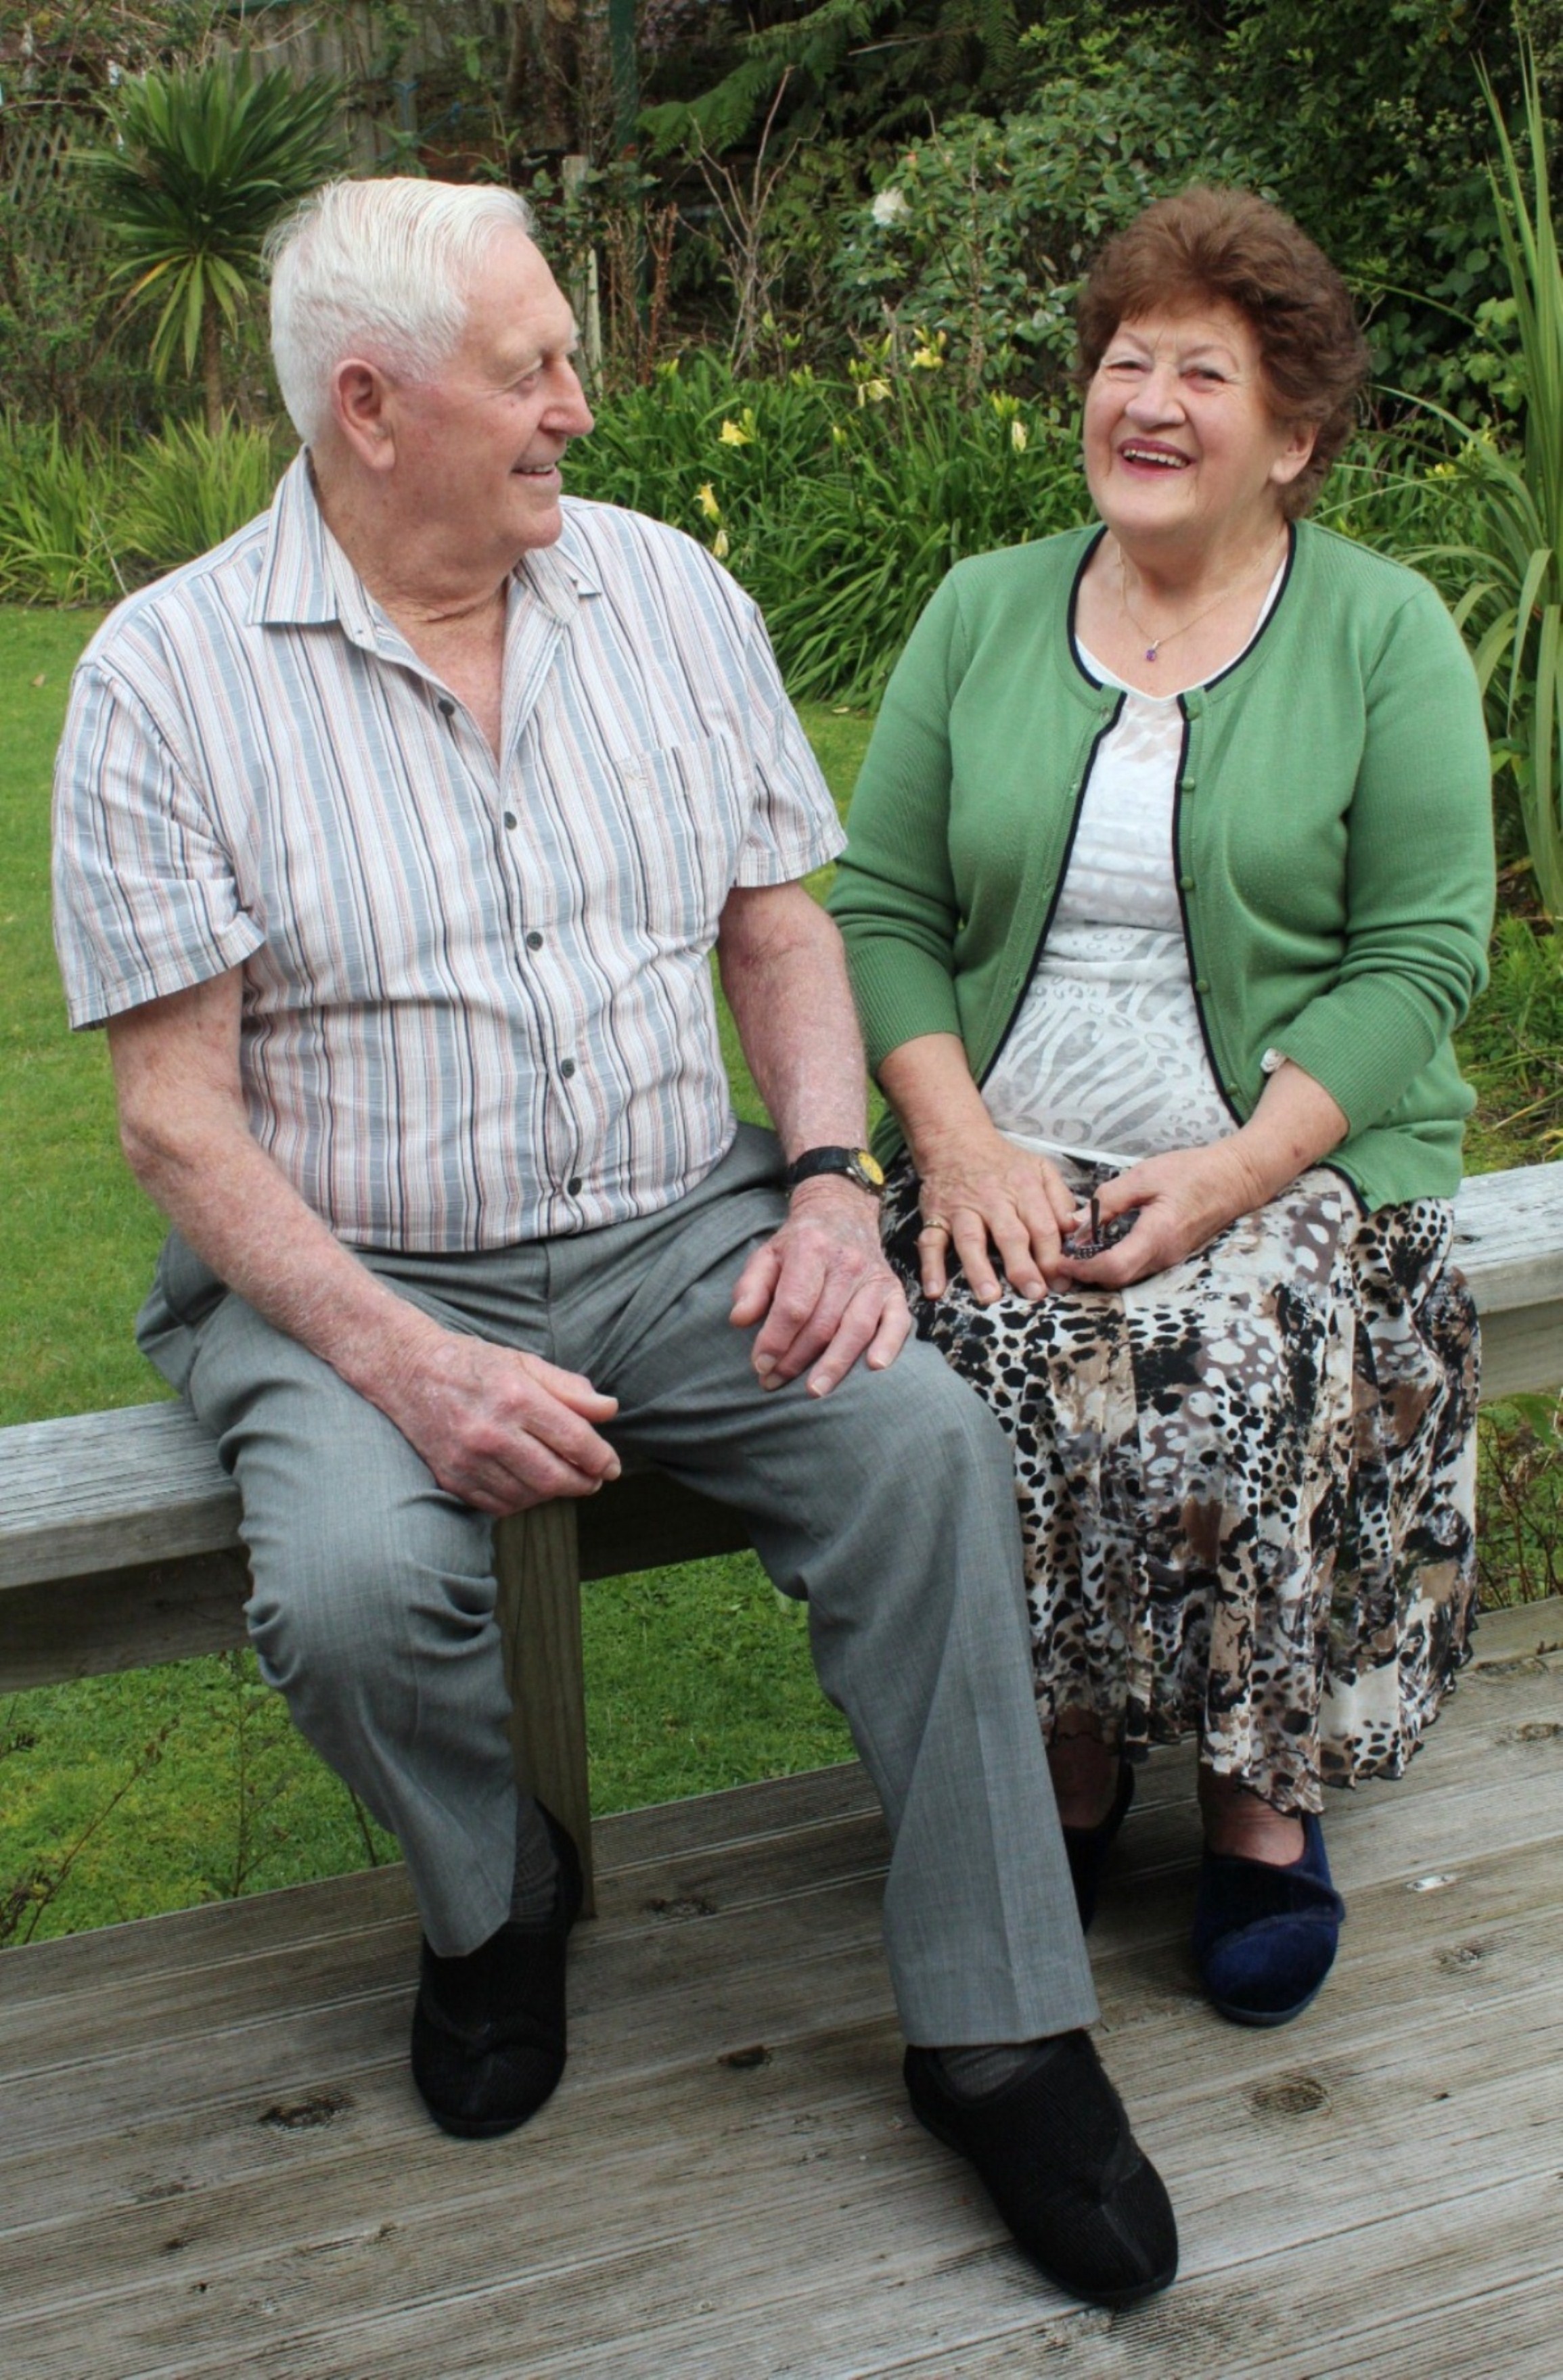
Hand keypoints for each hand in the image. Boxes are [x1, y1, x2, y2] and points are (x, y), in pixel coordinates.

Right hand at [376, 1322, 620, 1515]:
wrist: (406, 1371)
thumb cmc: (473, 1364)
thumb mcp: (524, 1363)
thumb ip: (569, 1389)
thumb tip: (610, 1410)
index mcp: (516, 1397)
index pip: (575, 1441)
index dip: (601, 1459)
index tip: (612, 1467)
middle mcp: (491, 1432)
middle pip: (555, 1478)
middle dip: (583, 1483)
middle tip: (593, 1479)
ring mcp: (468, 1460)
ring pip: (529, 1496)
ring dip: (553, 1493)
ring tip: (561, 1479)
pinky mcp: (451, 1478)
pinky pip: (499, 1505)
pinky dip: (522, 1501)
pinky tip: (529, 1486)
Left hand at [729, 1176, 911, 1396]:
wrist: (842, 1213)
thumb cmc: (799, 1243)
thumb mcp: (767, 1255)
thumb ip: (751, 1286)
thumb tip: (740, 1320)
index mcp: (812, 1249)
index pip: (794, 1305)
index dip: (775, 1339)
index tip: (760, 1364)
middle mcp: (847, 1262)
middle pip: (823, 1323)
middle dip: (796, 1359)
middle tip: (774, 1382)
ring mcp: (874, 1277)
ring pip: (856, 1328)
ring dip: (835, 1364)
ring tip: (814, 1391)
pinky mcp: (894, 1290)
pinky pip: (898, 1321)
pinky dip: (889, 1344)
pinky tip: (875, 1367)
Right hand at [912, 1124, 1079, 1301]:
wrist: (956, 1141)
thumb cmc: (1005, 1164)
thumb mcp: (1040, 1170)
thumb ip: (1060, 1200)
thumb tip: (1076, 1231)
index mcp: (1024, 1188)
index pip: (1043, 1226)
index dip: (1054, 1256)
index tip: (1062, 1283)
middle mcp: (993, 1199)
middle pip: (1010, 1235)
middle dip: (1023, 1266)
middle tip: (1034, 1293)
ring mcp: (961, 1209)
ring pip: (971, 1239)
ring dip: (979, 1268)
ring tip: (990, 1296)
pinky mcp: (935, 1215)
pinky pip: (930, 1241)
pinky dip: (930, 1266)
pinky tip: (934, 1290)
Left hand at [1050, 1140, 1257, 1289]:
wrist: (1235, 1178)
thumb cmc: (1192, 1172)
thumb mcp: (1144, 1176)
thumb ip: (1108, 1201)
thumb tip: (1076, 1224)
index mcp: (1157, 1235)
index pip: (1114, 1268)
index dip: (1083, 1269)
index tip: (1060, 1260)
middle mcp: (1164, 1255)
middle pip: (1117, 1279)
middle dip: (1086, 1274)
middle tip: (1060, 1258)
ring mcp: (1171, 1259)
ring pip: (1128, 1277)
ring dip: (1099, 1271)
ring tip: (1075, 1253)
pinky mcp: (1172, 1256)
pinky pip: (1139, 1269)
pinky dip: (1115, 1264)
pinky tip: (1101, 1248)